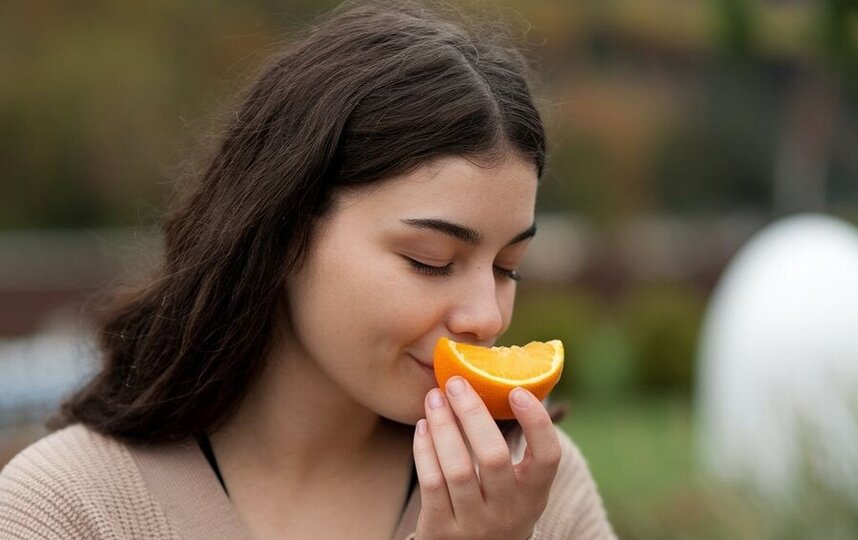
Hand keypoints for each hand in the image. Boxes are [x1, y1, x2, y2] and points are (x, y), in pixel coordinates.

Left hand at [412, 377, 560, 539]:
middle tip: (456, 383)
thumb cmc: (497, 504)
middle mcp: (508, 511)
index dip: (536, 422)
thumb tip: (511, 378)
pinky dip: (424, 450)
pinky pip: (431, 482)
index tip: (516, 390)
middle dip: (472, 414)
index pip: (547, 457)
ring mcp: (475, 524)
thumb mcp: (519, 486)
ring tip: (434, 397)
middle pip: (493, 457)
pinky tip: (422, 426)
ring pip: (457, 468)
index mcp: (534, 494)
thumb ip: (518, 445)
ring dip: (443, 426)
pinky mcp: (442, 530)